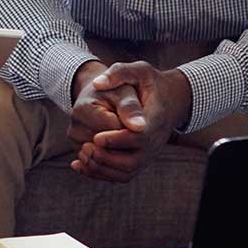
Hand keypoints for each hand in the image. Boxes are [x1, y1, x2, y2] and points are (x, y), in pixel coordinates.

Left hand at [73, 61, 193, 183]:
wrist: (167, 100)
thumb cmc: (148, 83)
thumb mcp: (139, 71)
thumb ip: (119, 73)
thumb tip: (98, 83)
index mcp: (155, 120)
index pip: (138, 138)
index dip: (116, 140)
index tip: (96, 137)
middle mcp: (154, 142)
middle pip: (132, 161)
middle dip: (106, 157)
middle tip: (85, 147)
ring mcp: (148, 154)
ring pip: (125, 173)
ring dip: (100, 168)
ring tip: (81, 153)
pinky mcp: (139, 161)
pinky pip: (121, 176)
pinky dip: (100, 174)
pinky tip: (79, 164)